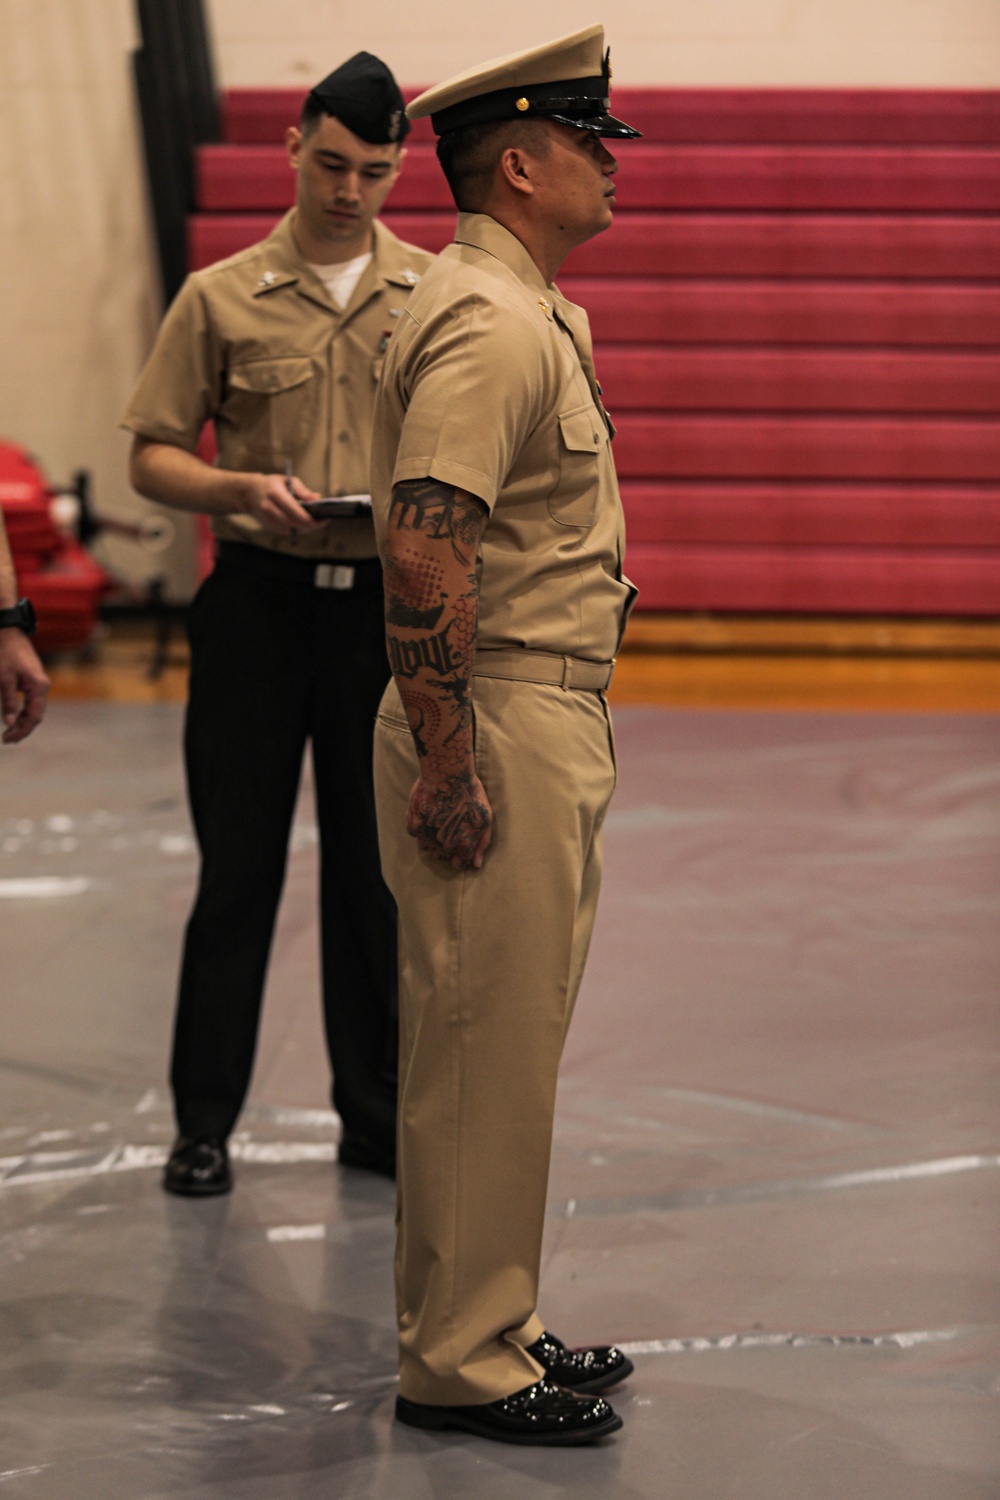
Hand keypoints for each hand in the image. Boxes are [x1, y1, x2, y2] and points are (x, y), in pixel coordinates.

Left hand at [0, 629, 49, 743]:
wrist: (9, 632)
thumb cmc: (5, 654)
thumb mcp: (4, 680)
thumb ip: (8, 702)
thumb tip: (8, 723)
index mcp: (38, 688)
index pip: (33, 716)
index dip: (21, 730)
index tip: (7, 739)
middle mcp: (42, 687)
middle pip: (35, 715)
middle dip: (22, 729)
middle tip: (6, 740)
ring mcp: (39, 684)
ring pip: (33, 709)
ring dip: (21, 721)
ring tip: (8, 732)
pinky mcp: (32, 680)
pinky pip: (30, 701)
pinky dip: (22, 711)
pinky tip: (13, 717)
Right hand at [238, 473, 321, 535]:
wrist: (250, 493)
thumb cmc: (273, 485)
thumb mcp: (287, 481)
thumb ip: (303, 490)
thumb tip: (317, 498)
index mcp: (274, 493)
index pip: (293, 509)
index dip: (308, 517)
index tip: (321, 519)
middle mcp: (268, 507)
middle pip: (292, 522)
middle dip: (308, 525)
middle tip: (321, 522)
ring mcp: (266, 518)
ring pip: (289, 529)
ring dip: (304, 529)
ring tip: (315, 523)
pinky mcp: (267, 526)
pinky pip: (285, 531)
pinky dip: (296, 530)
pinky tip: (304, 525)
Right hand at [407, 769, 492, 869]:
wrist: (447, 772)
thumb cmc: (470, 793)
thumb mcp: (485, 817)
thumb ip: (482, 843)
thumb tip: (476, 865)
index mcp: (462, 845)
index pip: (460, 862)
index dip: (460, 854)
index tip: (460, 844)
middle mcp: (443, 845)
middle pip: (442, 856)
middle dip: (446, 848)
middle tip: (448, 830)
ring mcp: (426, 837)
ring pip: (427, 848)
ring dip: (432, 840)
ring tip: (437, 823)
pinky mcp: (414, 826)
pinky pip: (415, 835)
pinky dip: (420, 828)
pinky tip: (427, 814)